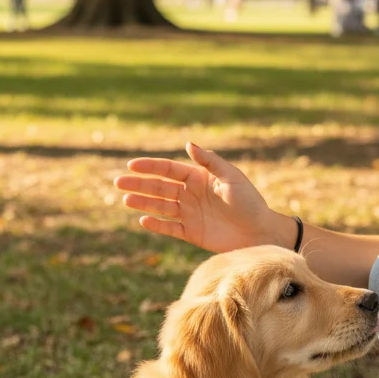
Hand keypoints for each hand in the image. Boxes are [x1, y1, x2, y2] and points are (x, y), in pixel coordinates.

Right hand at [114, 142, 290, 252]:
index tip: (132, 165)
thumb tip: (188, 144)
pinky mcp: (192, 233)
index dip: (150, 167)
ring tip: (126, 199)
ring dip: (143, 202)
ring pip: (161, 206)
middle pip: (159, 187)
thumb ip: (210, 162)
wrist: (260, 232)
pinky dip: (157, 224)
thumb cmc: (249, 201)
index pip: (169, 170)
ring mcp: (190, 213)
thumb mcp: (232, 177)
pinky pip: (170, 228)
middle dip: (139, 184)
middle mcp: (190, 194)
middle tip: (118, 182)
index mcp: (198, 177)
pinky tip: (143, 220)